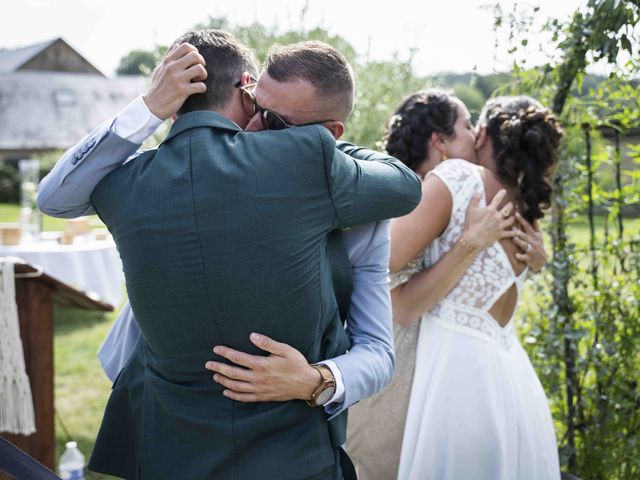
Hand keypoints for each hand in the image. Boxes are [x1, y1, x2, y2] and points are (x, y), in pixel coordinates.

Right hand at [142, 43, 206, 119]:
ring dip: (204, 75)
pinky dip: (203, 88)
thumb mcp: (160, 69)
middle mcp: (173, 68)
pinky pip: (201, 86)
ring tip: (199, 80)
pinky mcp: (182, 91)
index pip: (186, 46)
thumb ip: (169, 57)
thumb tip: (177, 44)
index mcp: (168, 61)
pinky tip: (198, 90)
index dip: (195, 51)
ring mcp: (178, 79)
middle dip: (201, 63)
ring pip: (200, 69)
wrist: (152, 106)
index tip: (194, 61)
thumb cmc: (158, 87)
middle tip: (199, 71)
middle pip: (195, 56)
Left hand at [205, 333, 320, 401]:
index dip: (226, 353)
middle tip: (208, 365)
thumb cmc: (297, 364)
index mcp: (262, 365)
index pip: (238, 358)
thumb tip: (252, 335)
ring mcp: (259, 389)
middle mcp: (258, 378)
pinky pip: (244, 398)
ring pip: (236, 386)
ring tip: (215, 376)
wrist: (307, 384)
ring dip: (224, 381)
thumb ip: (267, 343)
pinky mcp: (263, 396)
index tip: (216, 349)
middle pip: (233, 373)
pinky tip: (227, 391)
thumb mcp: (285, 349)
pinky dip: (234, 395)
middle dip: (219, 368)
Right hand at [462, 189, 516, 250]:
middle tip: (511, 204)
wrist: (473, 239)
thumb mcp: (469, 210)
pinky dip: (515, 232)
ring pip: (511, 220)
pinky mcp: (500, 234)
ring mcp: (500, 226)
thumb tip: (479, 191)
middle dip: (510, 205)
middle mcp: (497, 217)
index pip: (497, 199)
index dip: (501, 194)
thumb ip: (474, 199)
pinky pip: (511, 233)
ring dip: (513, 217)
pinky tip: (517, 230)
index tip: (504, 191)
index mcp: (490, 210)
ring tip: (515, 216)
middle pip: (507, 209)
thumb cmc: (470, 225)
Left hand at [512, 213, 546, 271]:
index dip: (522, 220)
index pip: (527, 226)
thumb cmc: (538, 246)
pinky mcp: (529, 258)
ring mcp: (531, 250)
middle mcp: (533, 242)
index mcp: (534, 236)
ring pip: (524, 245)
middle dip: (519, 232)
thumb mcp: (539, 236)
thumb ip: (536, 227)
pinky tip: (516, 255)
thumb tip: (534, 216)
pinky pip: (524, 257)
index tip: (515, 214)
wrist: (541, 261)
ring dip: (519, 242)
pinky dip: (520, 256)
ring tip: (514, 238)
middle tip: (512, 227)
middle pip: (525, 235)